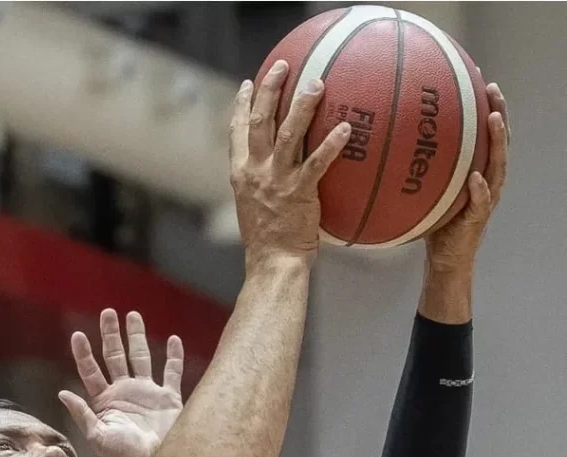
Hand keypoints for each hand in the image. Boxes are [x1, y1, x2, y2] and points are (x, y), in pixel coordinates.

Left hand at [59, 310, 183, 456]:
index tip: (78, 335)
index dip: (84, 353)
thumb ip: (82, 414)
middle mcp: (125, 393)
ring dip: (137, 337)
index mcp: (105, 401)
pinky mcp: (169, 398)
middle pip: (115, 356)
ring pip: (141, 358)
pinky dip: (173, 356)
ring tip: (133, 315)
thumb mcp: (98, 437)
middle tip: (107, 313)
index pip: (91, 371)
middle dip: (110, 335)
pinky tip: (172, 340)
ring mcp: (147, 393)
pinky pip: (172, 373)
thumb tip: (62, 393)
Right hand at [230, 61, 350, 264]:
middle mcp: (255, 173)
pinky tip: (347, 129)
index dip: (241, 106)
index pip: (237, 133)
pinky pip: (317, 163)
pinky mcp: (299, 193)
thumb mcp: (254, 207)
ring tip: (316, 84)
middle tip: (282, 66)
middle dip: (269, 90)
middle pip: (260, 122)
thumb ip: (262, 184)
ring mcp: (276, 181)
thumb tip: (279, 172)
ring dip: (302, 107)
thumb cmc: (268, 241)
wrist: (272, 263)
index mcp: (241, 175)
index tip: (247, 84)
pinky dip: (331, 145)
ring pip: (287, 135)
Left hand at [425, 82, 508, 273]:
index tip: (479, 78)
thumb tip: (385, 146)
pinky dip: (480, 190)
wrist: (445, 259)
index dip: (484, 107)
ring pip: (498, 165)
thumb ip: (416, 170)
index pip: (483, 134)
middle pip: (499, 141)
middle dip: (498, 113)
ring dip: (498, 142)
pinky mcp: (477, 219)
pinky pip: (481, 202)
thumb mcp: (424, 191)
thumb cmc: (434, 223)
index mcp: (476, 170)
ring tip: (493, 120)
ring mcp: (486, 198)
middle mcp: (486, 179)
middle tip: (492, 89)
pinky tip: (476, 178)